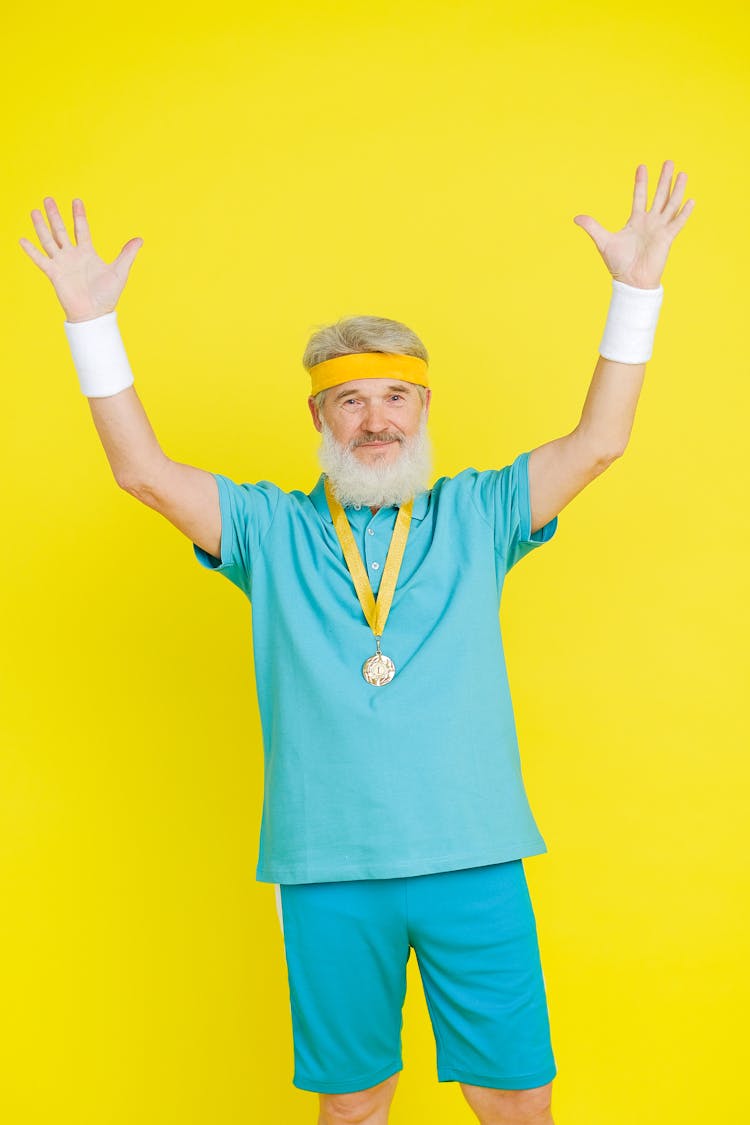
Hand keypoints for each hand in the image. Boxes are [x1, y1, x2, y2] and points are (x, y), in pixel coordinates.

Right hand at [19, 197, 142, 321]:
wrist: (94, 314)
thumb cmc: (107, 296)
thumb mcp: (120, 271)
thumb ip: (127, 254)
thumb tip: (140, 239)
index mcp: (87, 253)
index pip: (81, 229)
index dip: (79, 215)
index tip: (76, 201)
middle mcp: (72, 256)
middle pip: (61, 231)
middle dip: (55, 215)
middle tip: (48, 199)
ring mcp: (62, 264)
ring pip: (49, 240)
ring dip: (41, 226)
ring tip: (34, 211)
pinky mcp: (54, 273)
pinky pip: (40, 260)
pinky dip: (31, 250)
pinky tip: (22, 239)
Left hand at [573, 160, 694, 288]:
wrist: (631, 281)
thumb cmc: (618, 264)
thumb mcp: (603, 241)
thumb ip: (592, 227)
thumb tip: (576, 218)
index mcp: (636, 221)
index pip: (639, 197)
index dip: (641, 182)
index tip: (642, 167)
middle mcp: (650, 222)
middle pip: (658, 196)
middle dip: (663, 179)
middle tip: (668, 162)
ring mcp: (659, 229)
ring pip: (670, 205)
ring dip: (676, 190)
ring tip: (682, 173)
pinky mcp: (667, 238)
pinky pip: (677, 223)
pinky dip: (684, 213)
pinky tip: (691, 200)